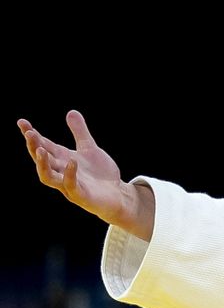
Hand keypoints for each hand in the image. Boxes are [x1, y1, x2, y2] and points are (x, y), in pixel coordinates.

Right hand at [18, 110, 154, 239]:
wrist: (118, 195)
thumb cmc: (101, 174)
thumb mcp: (89, 149)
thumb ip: (80, 132)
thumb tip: (71, 112)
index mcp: (61, 159)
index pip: (42, 145)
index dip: (31, 134)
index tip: (22, 121)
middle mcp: (61, 171)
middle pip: (41, 159)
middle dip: (33, 146)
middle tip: (29, 133)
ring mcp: (69, 185)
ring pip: (47, 176)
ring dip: (42, 163)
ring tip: (40, 149)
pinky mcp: (81, 196)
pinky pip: (71, 186)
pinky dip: (70, 174)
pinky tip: (72, 162)